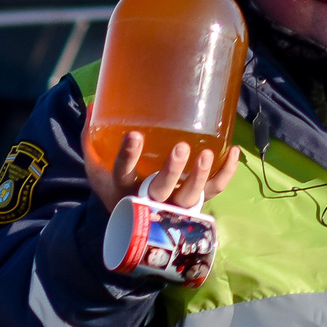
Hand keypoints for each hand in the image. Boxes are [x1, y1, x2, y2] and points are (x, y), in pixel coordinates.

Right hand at [84, 132, 242, 210]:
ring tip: (208, 154)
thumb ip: (92, 138)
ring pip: (190, 196)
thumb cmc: (114, 185)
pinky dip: (226, 174)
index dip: (128, 156)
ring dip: (200, 176)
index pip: (123, 172)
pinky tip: (234, 152)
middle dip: (173, 170)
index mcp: (123, 187)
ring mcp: (174, 203)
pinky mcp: (194, 202)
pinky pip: (213, 191)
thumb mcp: (96, 166)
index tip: (134, 135)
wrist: (130, 221)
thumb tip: (93, 105)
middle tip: (181, 148)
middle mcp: (150, 199)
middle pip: (162, 188)